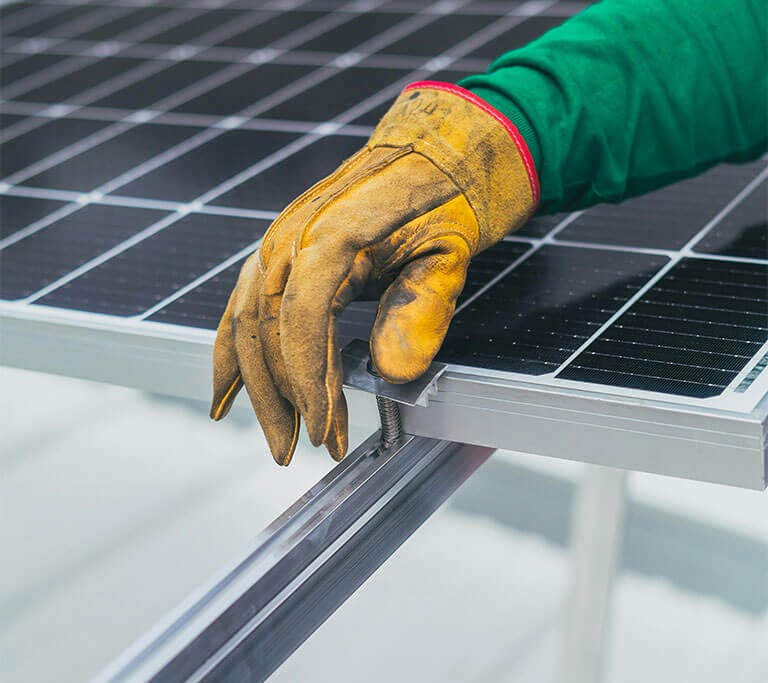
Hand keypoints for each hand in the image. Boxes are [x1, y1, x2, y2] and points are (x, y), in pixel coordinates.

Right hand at [210, 82, 538, 464]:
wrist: (436, 148)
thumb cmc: (448, 196)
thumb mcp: (452, 249)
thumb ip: (422, 306)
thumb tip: (390, 373)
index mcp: (333, 232)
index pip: (301, 316)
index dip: (308, 379)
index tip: (328, 431)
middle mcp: (291, 235)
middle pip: (262, 327)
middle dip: (278, 398)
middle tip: (299, 450)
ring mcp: (279, 242)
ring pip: (244, 322)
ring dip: (255, 387)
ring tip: (276, 438)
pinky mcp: (280, 252)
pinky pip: (242, 306)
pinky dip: (230, 354)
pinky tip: (224, 393)